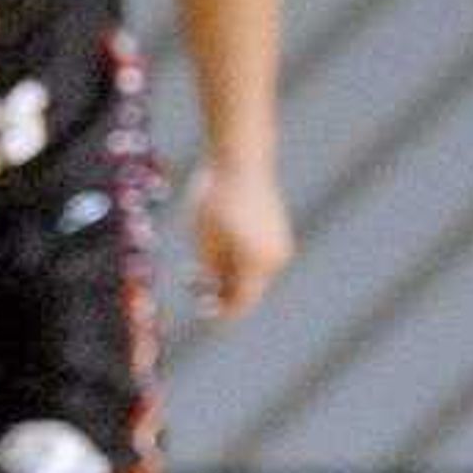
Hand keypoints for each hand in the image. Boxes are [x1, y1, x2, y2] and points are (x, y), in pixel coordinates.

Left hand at [188, 159, 292, 318]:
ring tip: (201, 257)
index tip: (196, 306)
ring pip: (252, 276)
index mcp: (258, 264)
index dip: (218, 312)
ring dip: (228, 276)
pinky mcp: (278, 234)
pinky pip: (257, 260)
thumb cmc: (215, 199)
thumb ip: (211, 273)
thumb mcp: (204, 241)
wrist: (240, 160)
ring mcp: (280, 246)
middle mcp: (276, 259)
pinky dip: (238, 261)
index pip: (240, 304)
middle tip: (191, 276)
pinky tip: (219, 245)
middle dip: (220, 291)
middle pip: (247, 291)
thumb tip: (216, 297)